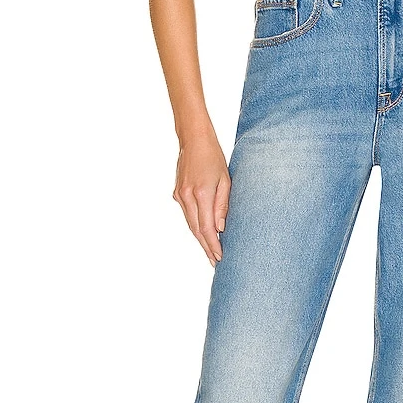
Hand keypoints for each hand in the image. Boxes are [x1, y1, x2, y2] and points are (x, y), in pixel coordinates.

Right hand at [172, 134, 230, 264]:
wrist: (193, 140)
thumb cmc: (214, 158)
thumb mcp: (226, 180)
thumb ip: (223, 205)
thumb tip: (220, 228)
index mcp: (201, 194)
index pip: (207, 228)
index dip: (213, 245)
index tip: (219, 257)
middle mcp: (187, 197)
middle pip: (197, 230)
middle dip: (206, 248)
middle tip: (215, 262)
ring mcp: (179, 196)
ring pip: (190, 224)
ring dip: (200, 239)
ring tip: (210, 253)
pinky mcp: (177, 193)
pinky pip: (187, 215)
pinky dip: (195, 226)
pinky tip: (202, 234)